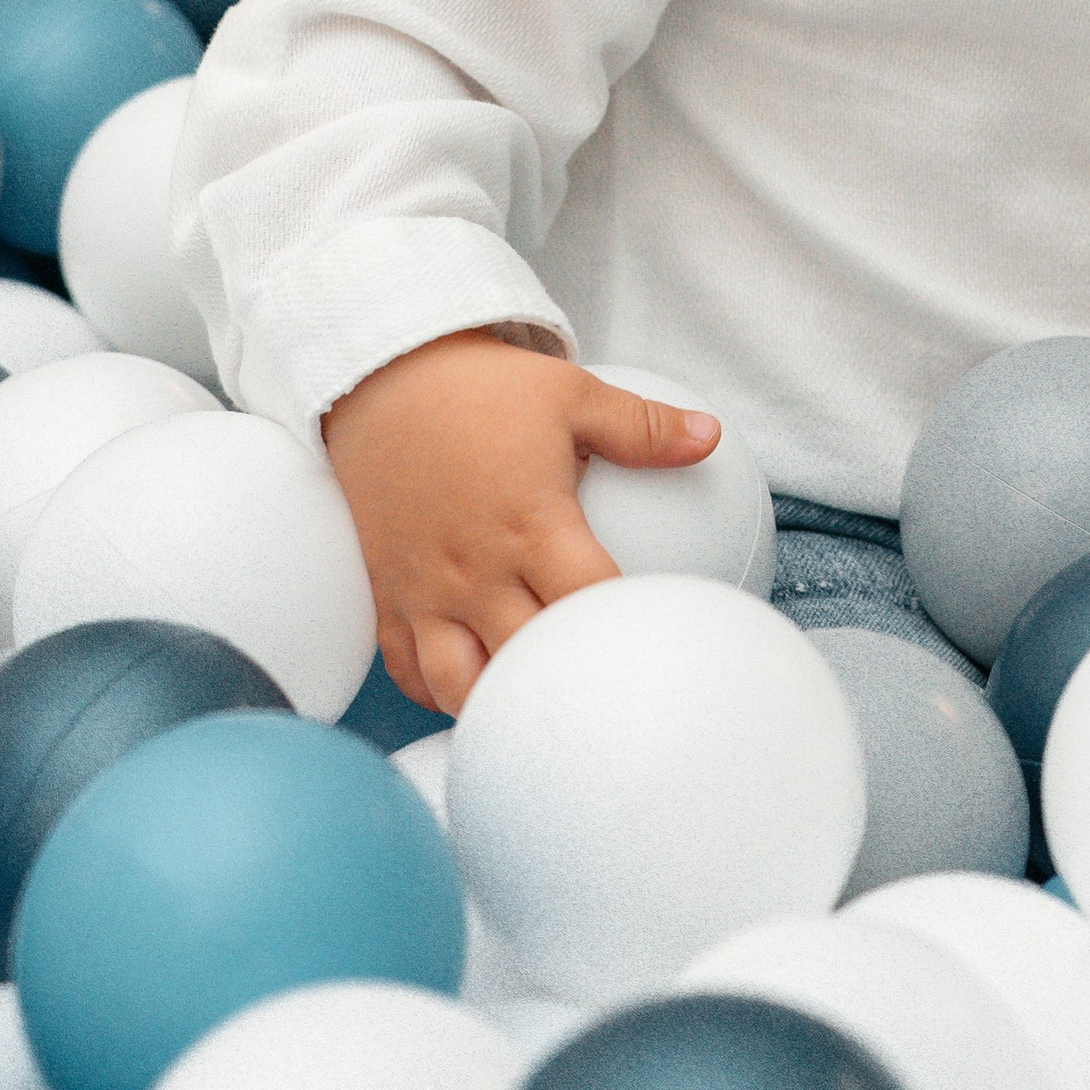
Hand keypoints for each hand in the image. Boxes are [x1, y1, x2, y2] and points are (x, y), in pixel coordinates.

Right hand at [321, 329, 720, 715]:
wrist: (379, 377)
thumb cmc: (480, 388)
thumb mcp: (569, 393)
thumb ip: (642, 428)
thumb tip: (709, 437)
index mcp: (532, 526)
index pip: (590, 605)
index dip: (623, 631)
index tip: (650, 640)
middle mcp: (478, 572)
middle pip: (531, 662)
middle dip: (568, 683)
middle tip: (603, 693)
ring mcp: (425, 592)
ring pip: (462, 686)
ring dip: (499, 704)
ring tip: (535, 712)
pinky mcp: (385, 597)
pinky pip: (407, 671)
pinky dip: (437, 693)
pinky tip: (469, 694)